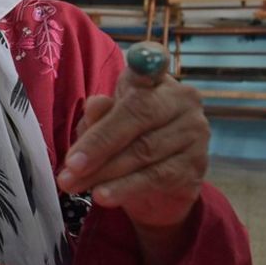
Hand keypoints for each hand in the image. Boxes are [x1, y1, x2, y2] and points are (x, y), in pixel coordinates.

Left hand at [57, 65, 208, 230]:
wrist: (157, 187)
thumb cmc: (126, 141)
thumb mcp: (105, 124)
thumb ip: (99, 115)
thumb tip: (95, 105)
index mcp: (157, 81)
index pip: (146, 70)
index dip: (139, 70)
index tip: (129, 68)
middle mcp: (182, 101)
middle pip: (138, 116)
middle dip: (99, 143)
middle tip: (70, 165)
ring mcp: (194, 133)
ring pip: (143, 151)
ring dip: (104, 171)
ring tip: (74, 184)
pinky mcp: (195, 165)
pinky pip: (155, 176)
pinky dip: (125, 187)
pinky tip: (102, 195)